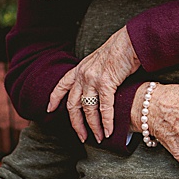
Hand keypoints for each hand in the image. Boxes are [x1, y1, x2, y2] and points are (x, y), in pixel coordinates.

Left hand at [49, 26, 141, 141]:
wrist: (130, 41)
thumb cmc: (119, 50)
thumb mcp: (99, 61)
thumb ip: (93, 74)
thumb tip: (97, 89)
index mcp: (79, 69)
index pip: (61, 85)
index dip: (54, 99)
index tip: (49, 110)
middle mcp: (82, 75)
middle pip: (73, 105)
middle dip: (76, 124)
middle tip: (82, 137)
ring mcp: (92, 79)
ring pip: (88, 110)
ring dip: (93, 126)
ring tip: (99, 137)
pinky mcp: (106, 83)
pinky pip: (104, 108)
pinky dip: (106, 122)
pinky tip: (109, 131)